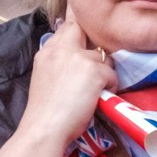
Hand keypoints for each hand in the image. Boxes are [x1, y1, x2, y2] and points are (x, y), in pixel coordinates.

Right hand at [17, 18, 116, 147]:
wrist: (45, 128)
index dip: (77, 32)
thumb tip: (77, 57)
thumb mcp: (44, 76)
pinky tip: (100, 97)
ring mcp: (79, 58)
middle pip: (82, 29)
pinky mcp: (95, 72)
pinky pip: (112, 74)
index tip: (84, 43)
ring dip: (103, 70)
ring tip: (96, 88)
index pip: (66, 27)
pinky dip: (111, 86)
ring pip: (102, 56)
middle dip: (92, 42)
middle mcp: (61, 49)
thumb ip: (57, 62)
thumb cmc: (44, 111)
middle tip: (95, 64)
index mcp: (47, 51)